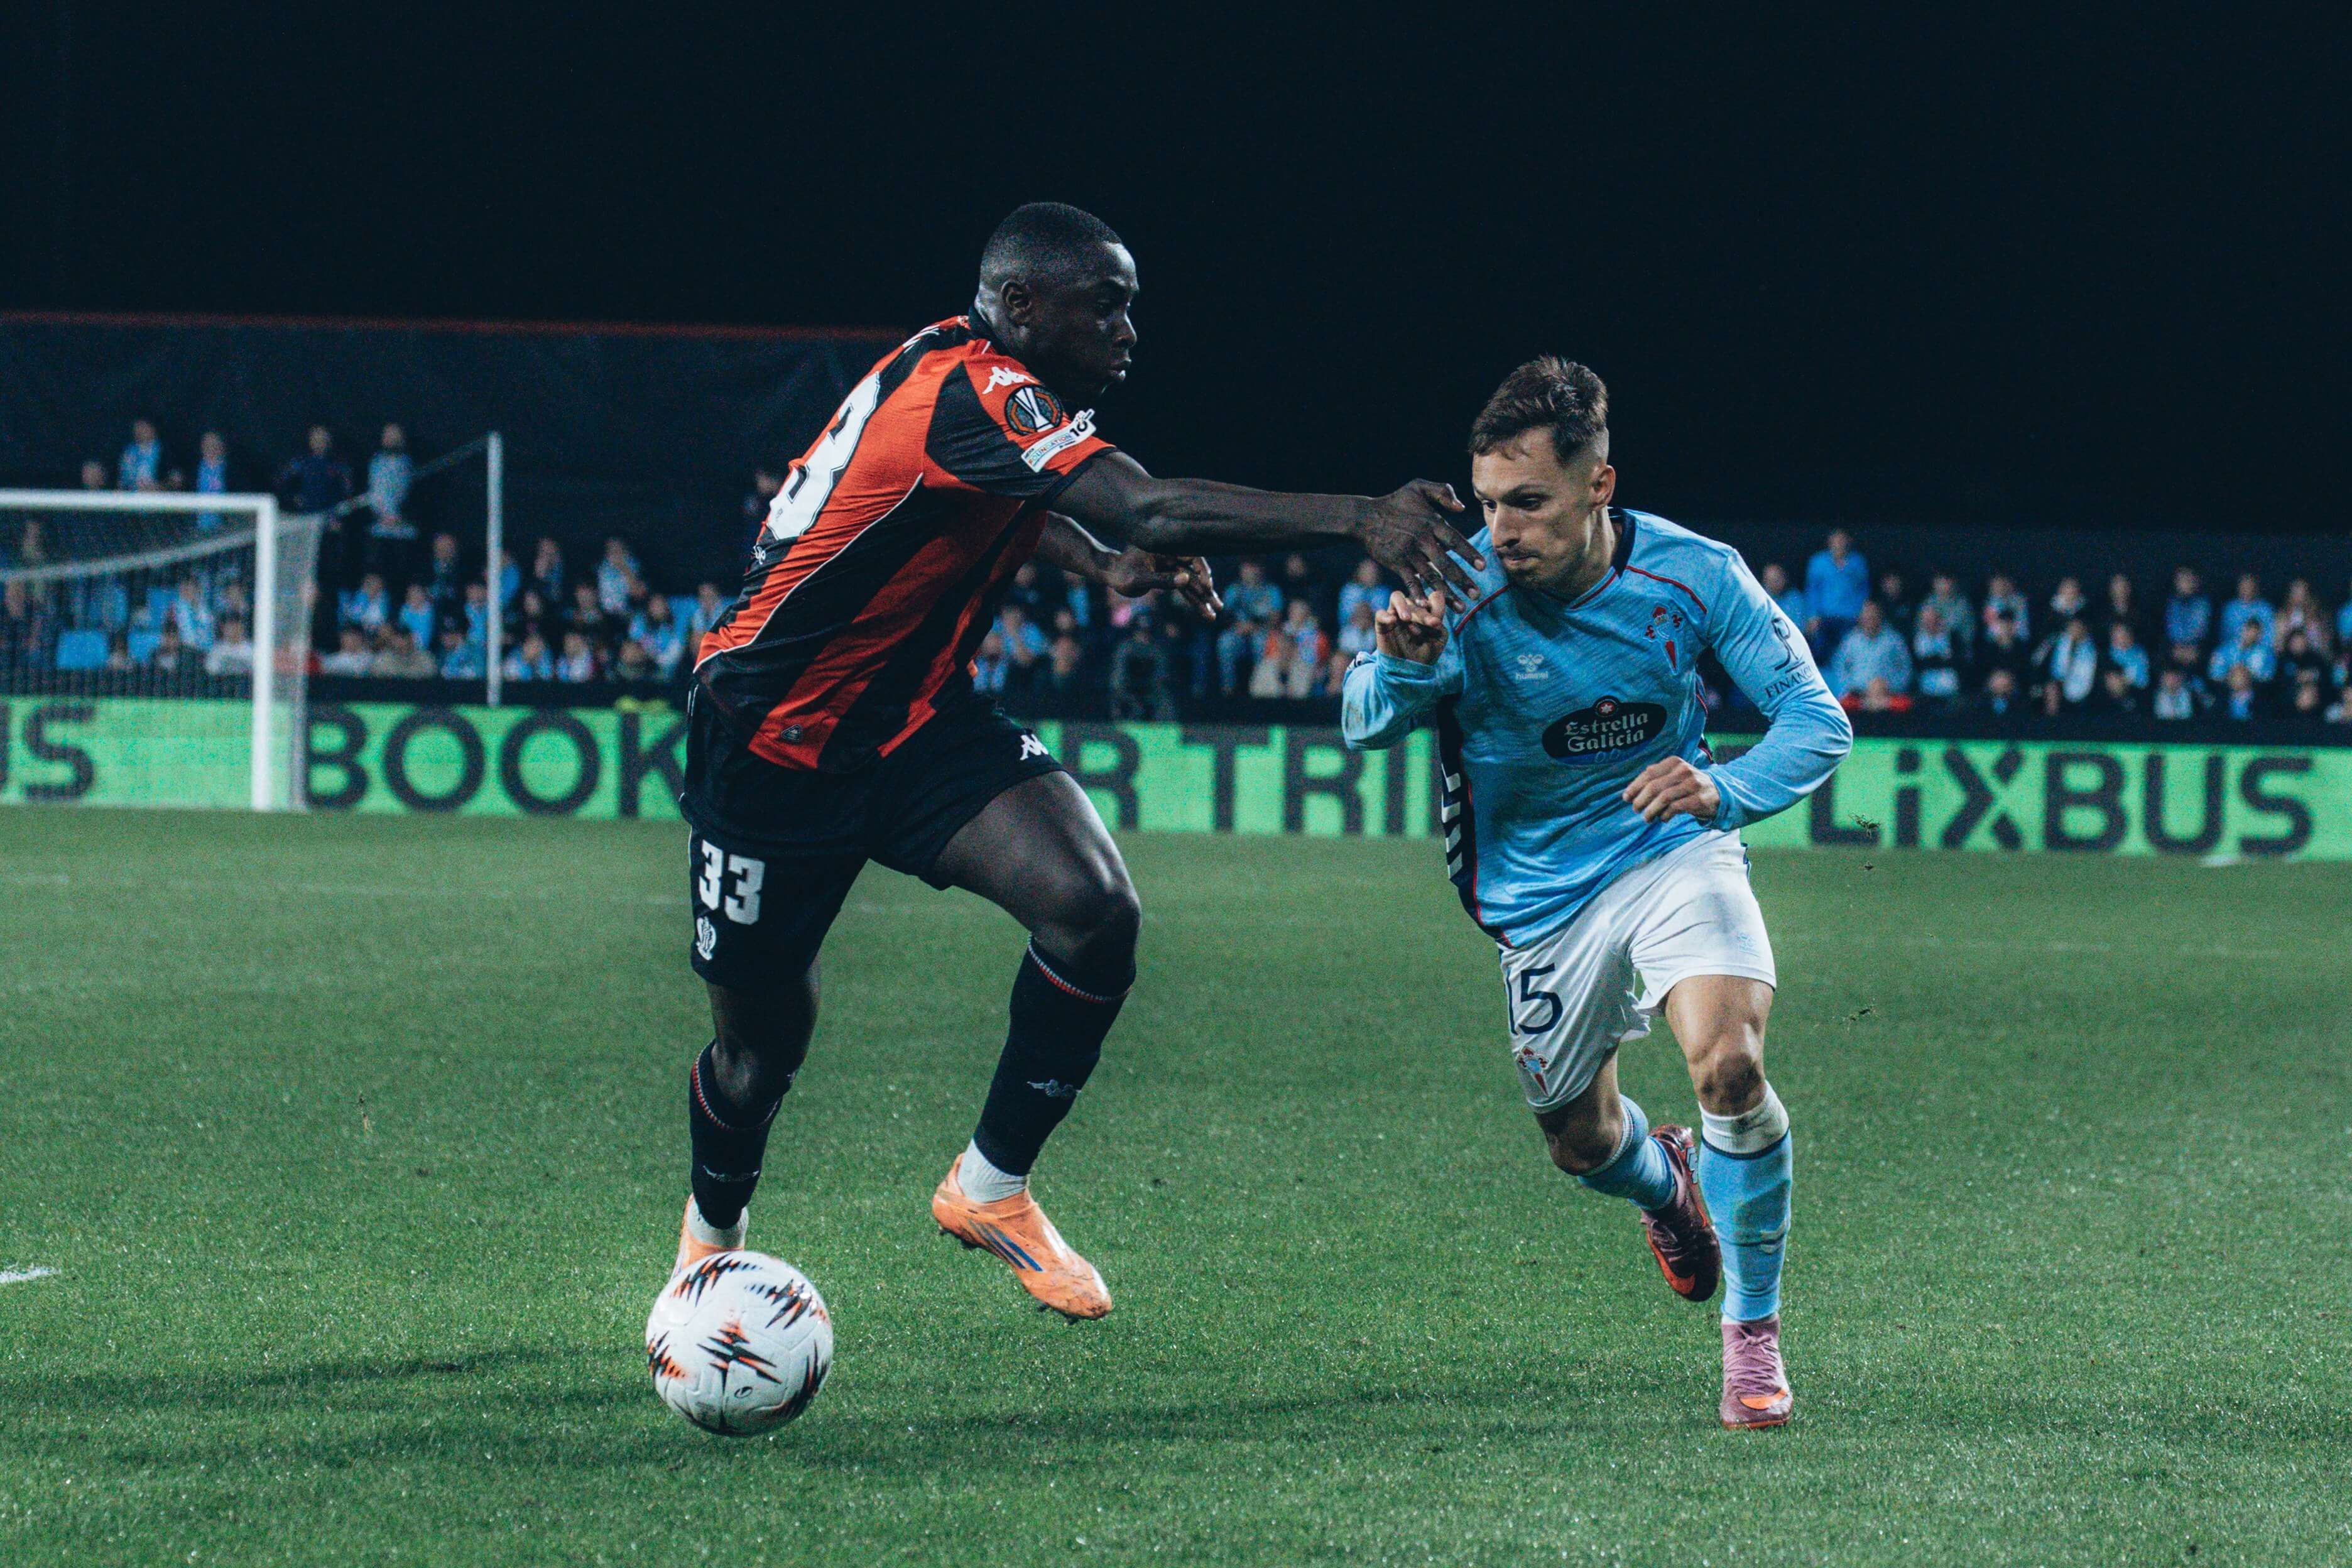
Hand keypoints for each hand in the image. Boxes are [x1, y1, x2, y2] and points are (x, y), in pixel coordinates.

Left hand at [1105, 549, 1221, 620]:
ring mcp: (1172, 568)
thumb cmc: (1120, 573)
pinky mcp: (1170, 578)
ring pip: (1192, 584)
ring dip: (1203, 600)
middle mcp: (1172, 557)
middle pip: (1195, 573)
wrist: (1110, 573)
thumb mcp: (1138, 579)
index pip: (1192, 556)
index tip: (1207, 586)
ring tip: (1213, 615)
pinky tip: (1204, 612)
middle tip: (1219, 606)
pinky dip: (1194, 601)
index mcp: (1166, 550)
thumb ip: (1161, 579)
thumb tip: (1185, 580)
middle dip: (1207, 591)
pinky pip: (1185, 590)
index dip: (1202, 571)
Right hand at [1358, 481, 1483, 608]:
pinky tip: (1427, 607)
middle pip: (1446, 564)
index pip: (1455, 540)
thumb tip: (1462, 508)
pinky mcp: (1396, 563)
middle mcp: (1422, 540)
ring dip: (1447, 594)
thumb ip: (1442, 491)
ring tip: (1461, 608)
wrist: (1364, 517)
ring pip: (1431, 577)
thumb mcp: (1417, 486)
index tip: (1483, 566)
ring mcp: (1408, 553)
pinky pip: (1410, 581)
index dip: (1469, 553)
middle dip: (1462, 581)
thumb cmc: (1394, 501)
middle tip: (1477, 595)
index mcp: (1430, 522)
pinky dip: (1418, 594)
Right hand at [1373, 589, 1447, 663]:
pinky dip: (1385, 615)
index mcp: (1426, 611)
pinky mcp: (1382, 625)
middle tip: (1432, 624)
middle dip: (1423, 614)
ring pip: (1397, 597)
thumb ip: (1439, 618)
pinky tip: (1392, 621)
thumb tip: (1435, 597)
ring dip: (1403, 606)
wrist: (1408, 671)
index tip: (1437, 620)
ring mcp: (1396, 615)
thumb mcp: (1438, 638)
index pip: (1431, 598)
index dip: (1435, 604)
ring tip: (1406, 619)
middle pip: (1415, 601)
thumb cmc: (1425, 653)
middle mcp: (1411, 609)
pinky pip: (1380, 613)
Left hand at [1621, 757, 1719, 823]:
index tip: (1626, 798)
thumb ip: (1655, 779)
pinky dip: (1665, 815)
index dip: (1635, 787)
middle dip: (1641, 800)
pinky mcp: (1698, 799)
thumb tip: (1630, 793)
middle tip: (1635, 809)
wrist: (1717, 793)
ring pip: (1664, 798)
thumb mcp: (1674, 776)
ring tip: (1646, 818)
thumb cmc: (1688, 786)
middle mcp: (1684, 770)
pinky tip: (1663, 818)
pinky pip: (1675, 808)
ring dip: (1651, 810)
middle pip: (1654, 786)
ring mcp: (1693, 784)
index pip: (1649, 773)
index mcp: (1674, 762)